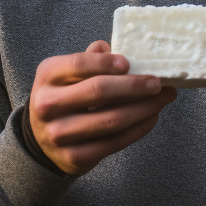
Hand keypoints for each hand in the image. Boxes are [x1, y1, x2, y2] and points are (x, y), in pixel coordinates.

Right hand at [29, 40, 176, 175]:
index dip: (107, 63)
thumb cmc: (64, 97)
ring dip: (143, 108)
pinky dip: (138, 129)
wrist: (42, 140)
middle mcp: (47, 105)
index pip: (80, 64)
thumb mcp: (66, 73)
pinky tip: (151, 117)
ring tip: (162, 99)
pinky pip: (114, 142)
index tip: (130, 63)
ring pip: (111, 120)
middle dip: (134, 86)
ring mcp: (59, 134)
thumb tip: (113, 49)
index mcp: (47, 76)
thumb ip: (89, 59)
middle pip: (98, 91)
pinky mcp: (74, 157)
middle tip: (158, 82)